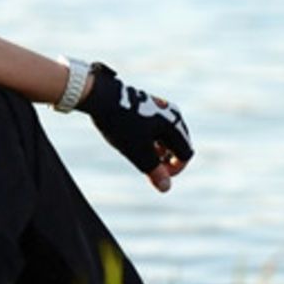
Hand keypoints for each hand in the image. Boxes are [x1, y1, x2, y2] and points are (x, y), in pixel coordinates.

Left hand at [78, 63, 194, 192]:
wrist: (99, 95)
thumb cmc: (120, 124)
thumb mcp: (137, 151)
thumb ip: (153, 170)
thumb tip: (166, 188)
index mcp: (174, 124)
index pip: (185, 154)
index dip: (174, 169)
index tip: (155, 176)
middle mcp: (171, 113)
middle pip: (178, 144)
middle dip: (166, 160)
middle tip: (148, 168)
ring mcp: (158, 107)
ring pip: (164, 136)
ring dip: (156, 150)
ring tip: (139, 155)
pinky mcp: (145, 104)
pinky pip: (154, 127)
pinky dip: (148, 138)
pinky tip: (131, 141)